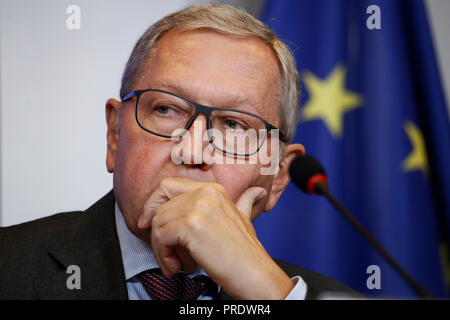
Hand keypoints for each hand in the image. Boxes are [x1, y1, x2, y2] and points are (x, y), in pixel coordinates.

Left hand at [137, 177, 293, 299]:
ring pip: (158, 223)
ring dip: (160, 249)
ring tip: (174, 264)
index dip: (153, 204)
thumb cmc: (246, 252)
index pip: (167, 186)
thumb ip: (244, 202)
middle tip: (165, 253)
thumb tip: (256, 192)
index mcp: (213, 189)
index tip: (149, 223)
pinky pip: (160, 237)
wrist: (255, 274)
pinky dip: (163, 256)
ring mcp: (199, 207)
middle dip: (156, 233)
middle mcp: (206, 193)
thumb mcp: (243, 219)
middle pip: (160, 207)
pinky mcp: (192, 225)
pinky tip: (176, 267)